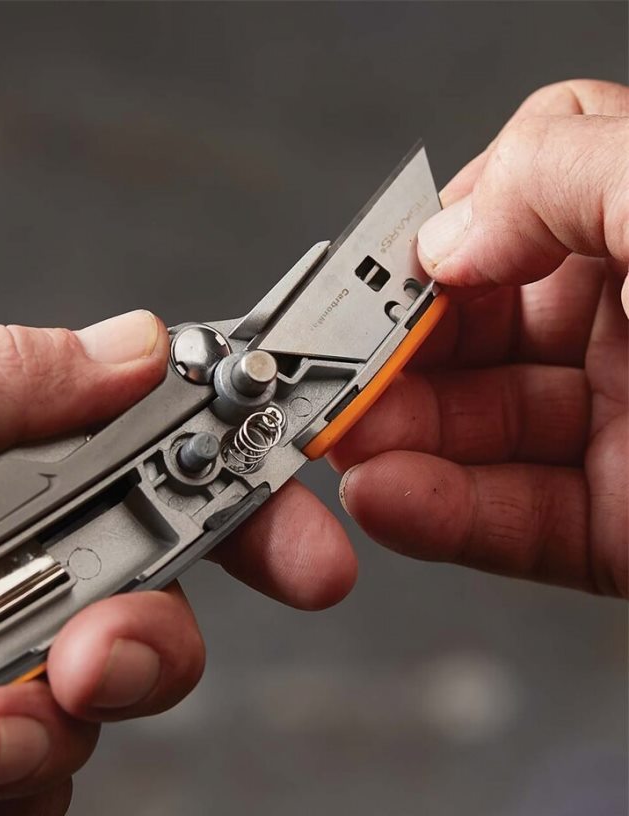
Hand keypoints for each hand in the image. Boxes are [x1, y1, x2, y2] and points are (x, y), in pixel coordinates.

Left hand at [0, 311, 356, 815]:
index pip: (159, 464)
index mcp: (4, 466)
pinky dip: (11, 776)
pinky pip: (42, 778)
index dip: (242, 491)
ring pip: (111, 692)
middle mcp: (17, 560)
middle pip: (159, 592)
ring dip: (68, 706)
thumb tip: (140, 347)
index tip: (300, 536)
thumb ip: (12, 375)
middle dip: (158, 629)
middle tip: (105, 649)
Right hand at [333, 80, 627, 596]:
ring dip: (398, 444)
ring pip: (477, 434)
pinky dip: (440, 515)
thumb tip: (445, 237)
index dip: (433, 249)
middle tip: (330, 387)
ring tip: (343, 453)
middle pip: (473, 333)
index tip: (374, 290)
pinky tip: (387, 500)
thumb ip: (571, 171)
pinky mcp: (626, 529)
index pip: (510, 213)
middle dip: (394, 361)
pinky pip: (511, 519)